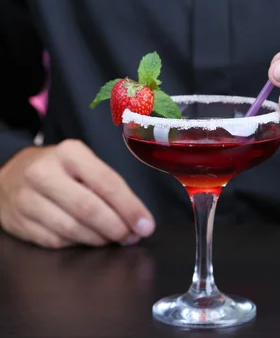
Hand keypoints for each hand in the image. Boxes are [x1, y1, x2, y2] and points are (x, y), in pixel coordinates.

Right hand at [0, 140, 154, 248]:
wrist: (8, 177)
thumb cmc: (57, 170)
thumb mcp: (80, 162)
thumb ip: (104, 183)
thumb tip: (135, 217)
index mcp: (69, 153)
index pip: (106, 182)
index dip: (130, 207)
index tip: (146, 225)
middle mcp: (45, 172)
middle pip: (89, 209)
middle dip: (116, 227)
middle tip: (132, 237)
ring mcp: (29, 199)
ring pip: (72, 229)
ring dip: (99, 240)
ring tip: (113, 240)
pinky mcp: (20, 223)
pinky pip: (56, 241)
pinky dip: (77, 244)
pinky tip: (87, 240)